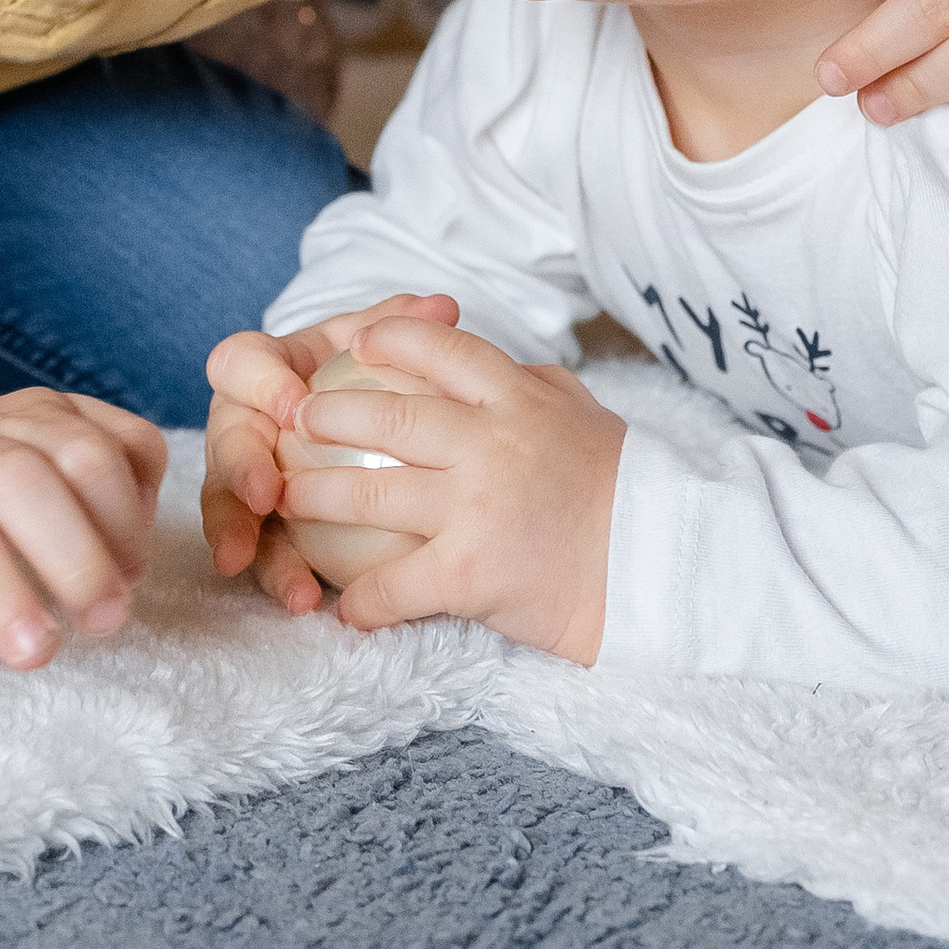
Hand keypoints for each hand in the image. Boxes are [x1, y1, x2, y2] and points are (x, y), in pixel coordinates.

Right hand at [202, 292, 458, 614]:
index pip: (238, 363)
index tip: (294, 404)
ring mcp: (243, 479)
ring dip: (249, 542)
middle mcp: (241, 424)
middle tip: (267, 496)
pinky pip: (261, 551)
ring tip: (283, 575)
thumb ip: (397, 326)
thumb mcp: (375, 346)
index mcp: (261, 371)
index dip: (259, 382)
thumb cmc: (363, 374)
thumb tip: (442, 308)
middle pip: (224, 443)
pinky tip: (307, 601)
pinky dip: (280, 576)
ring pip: (231, 508)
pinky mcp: (258, 527)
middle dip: (240, 471)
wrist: (358, 426)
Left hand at [272, 311, 623, 665]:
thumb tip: (497, 366)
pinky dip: (362, 601)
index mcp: (520, 399)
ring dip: (316, 497)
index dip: (393, 339)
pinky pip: (393, 585)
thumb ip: (534, 389)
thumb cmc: (623, 494)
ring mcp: (477, 506)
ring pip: (369, 493)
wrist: (662, 570)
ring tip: (286, 499)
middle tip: (295, 421)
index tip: (358, 342)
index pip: (444, 351)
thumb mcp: (584, 417)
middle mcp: (493, 442)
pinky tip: (346, 609)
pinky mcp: (469, 572)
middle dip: (326, 415)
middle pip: (386, 416)